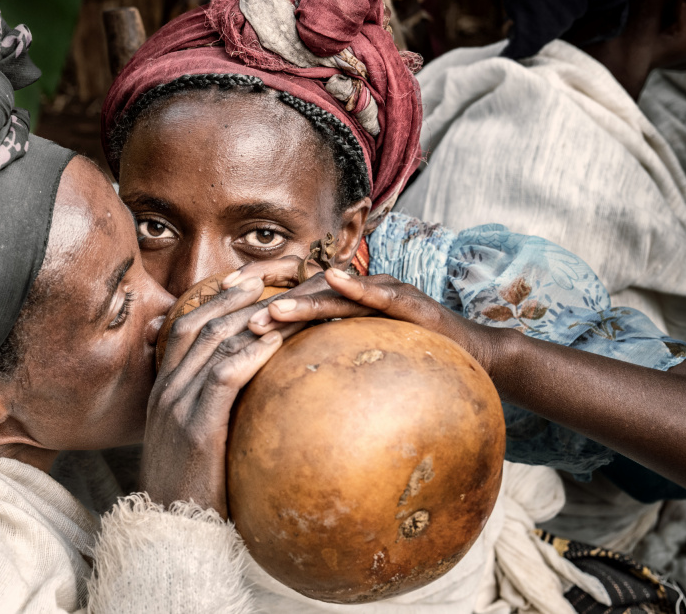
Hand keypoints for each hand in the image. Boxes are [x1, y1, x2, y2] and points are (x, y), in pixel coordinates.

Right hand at [141, 277, 305, 516]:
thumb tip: (245, 388)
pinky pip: (224, 378)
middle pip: (202, 323)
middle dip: (237, 293)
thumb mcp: (195, 438)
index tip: (246, 277)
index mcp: (165, 388)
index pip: (189, 326)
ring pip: (213, 343)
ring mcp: (177, 406)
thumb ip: (211, 407)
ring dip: (251, 314)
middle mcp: (167, 389)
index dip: (217, 297)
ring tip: (283, 295)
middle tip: (271, 271)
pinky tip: (276, 340)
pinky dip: (250, 354)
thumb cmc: (192, 486)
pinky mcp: (195, 428)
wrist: (170, 532)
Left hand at [226, 257, 501, 373]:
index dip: (248, 306)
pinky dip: (359, 287)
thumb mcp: (356, 371)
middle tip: (229, 318)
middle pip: (299, 293)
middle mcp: (354, 294)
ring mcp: (383, 294)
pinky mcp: (413, 303)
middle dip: (264, 302)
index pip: (282, 303)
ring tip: (271, 310)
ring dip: (302, 298)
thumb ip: (318, 373)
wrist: (476, 359)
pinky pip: (383, 295)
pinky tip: (336, 282)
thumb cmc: (410, 369)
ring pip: (334, 292)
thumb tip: (268, 402)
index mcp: (333, 309)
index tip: (209, 320)